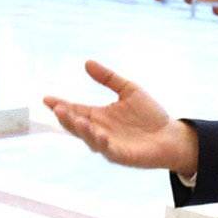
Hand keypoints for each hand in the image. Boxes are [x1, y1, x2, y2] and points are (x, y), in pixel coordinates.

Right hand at [42, 60, 198, 176]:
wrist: (171, 134)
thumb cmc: (150, 114)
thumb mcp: (128, 90)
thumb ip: (108, 78)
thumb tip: (87, 62)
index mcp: (99, 116)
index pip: (75, 109)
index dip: (61, 104)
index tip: (47, 98)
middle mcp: (99, 130)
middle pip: (77, 125)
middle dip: (66, 118)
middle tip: (56, 108)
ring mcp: (108, 144)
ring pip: (89, 138)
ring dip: (81, 129)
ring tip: (75, 119)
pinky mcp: (120, 154)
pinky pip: (108, 149)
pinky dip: (102, 141)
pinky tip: (100, 132)